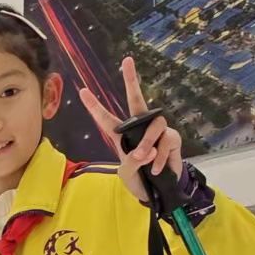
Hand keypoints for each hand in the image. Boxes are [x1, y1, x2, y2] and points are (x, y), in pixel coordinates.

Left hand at [78, 56, 181, 207]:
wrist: (159, 192)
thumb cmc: (139, 179)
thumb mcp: (128, 173)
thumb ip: (133, 161)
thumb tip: (148, 149)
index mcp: (122, 136)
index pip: (106, 119)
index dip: (94, 106)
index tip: (83, 91)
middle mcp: (140, 128)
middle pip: (137, 99)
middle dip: (132, 79)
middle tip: (127, 61)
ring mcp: (157, 131)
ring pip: (154, 126)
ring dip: (147, 142)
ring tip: (145, 159)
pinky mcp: (172, 139)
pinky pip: (166, 141)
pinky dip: (160, 157)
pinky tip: (156, 169)